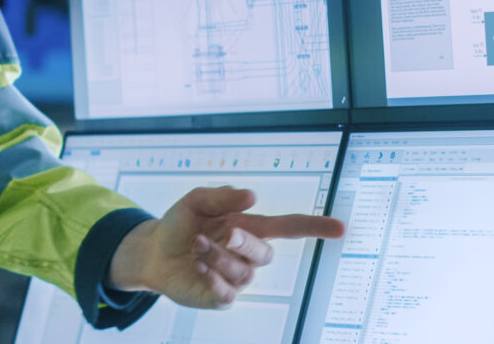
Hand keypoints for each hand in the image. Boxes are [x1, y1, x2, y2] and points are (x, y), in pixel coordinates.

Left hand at [107, 186, 344, 308]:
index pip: (290, 228)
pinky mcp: (220, 297)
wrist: (154, 251)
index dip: (315, 228)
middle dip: (245, 243)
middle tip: (224, 234)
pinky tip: (199, 267)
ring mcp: (235, 278)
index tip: (340, 228)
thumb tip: (251, 196)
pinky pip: (228, 294)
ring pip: (243, 273)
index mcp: (250, 228)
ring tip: (197, 247)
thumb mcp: (196, 201)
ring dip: (219, 258)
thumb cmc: (180, 224)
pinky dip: (215, 280)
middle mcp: (247, 255)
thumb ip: (223, 197)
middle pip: (266, 254)